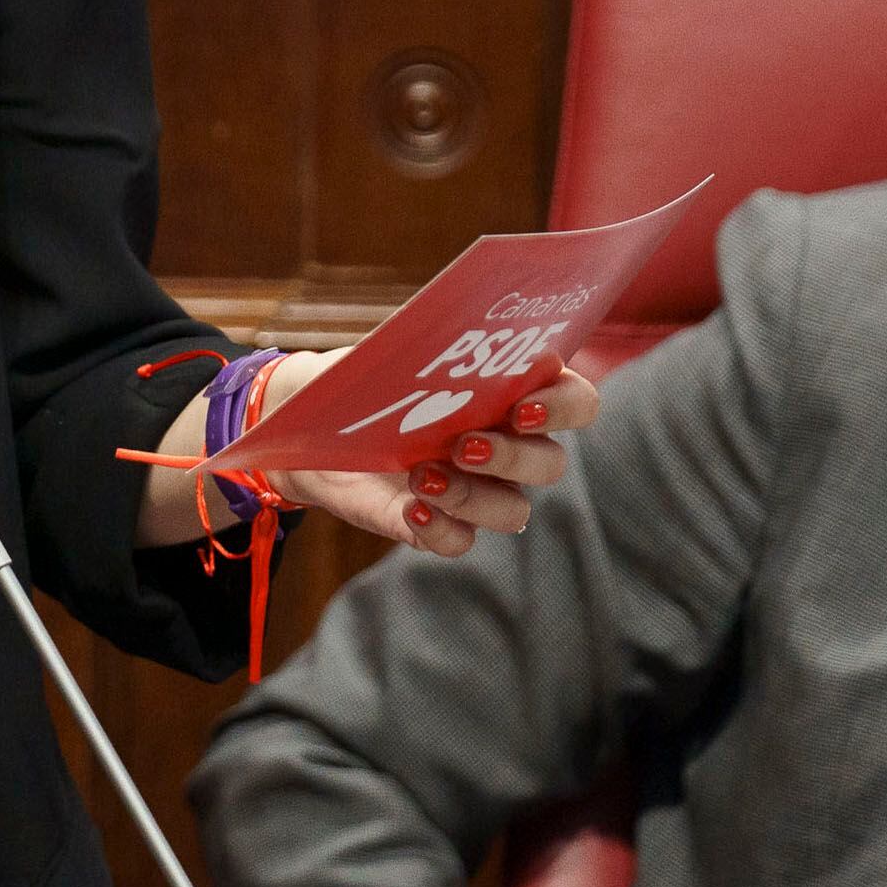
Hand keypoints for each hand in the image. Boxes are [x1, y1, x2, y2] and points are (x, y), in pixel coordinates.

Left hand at [269, 361, 595, 558]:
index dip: (564, 407)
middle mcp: (507, 447)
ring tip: (423, 476)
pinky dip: (441, 528)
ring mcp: (475, 490)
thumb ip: (424, 350)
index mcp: (513, 393)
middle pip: (551, 463)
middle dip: (515, 456)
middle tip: (466, 444)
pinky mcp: (436, 524)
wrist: (311, 426)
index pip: (575, 402)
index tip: (523, 407)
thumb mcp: (390, 357)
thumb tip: (440, 345)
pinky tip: (411, 507)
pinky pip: (460, 541)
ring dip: (474, 497)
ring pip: (514, 511)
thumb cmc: (368, 379)